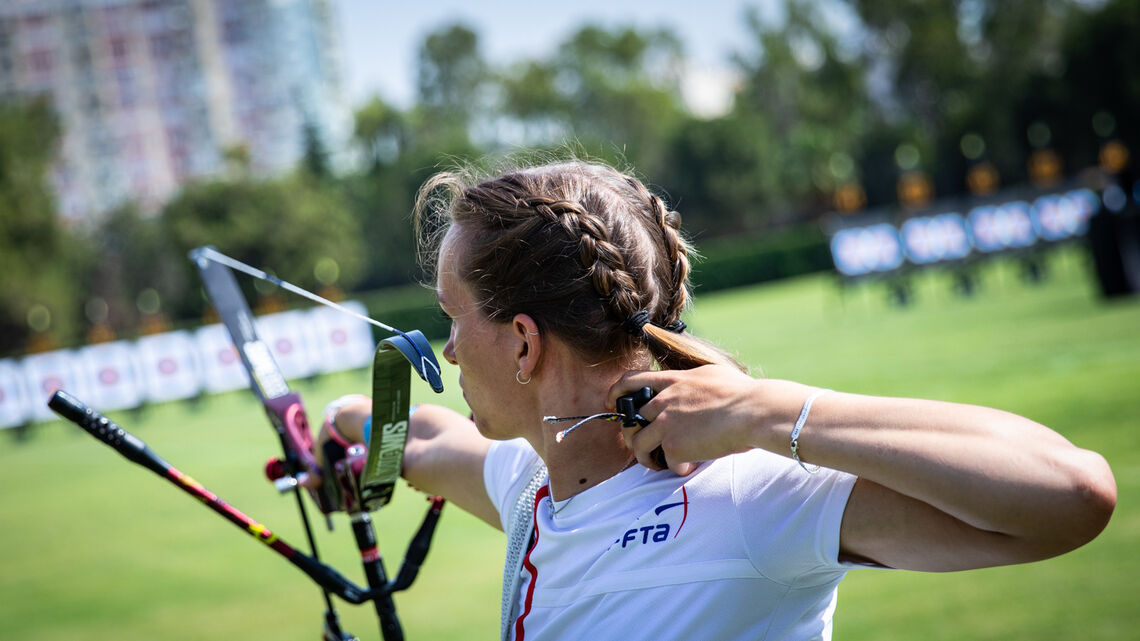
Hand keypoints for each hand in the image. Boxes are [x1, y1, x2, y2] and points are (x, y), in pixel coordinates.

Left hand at [608, 365, 811, 473]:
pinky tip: (690, 466)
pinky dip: (677, 468)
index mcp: (672, 381)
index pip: (630, 381)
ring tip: (660, 463)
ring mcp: (666, 425)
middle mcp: (663, 402)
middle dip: (632, 434)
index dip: (616, 393)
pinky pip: (666, 463)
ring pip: (638, 445)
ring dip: (647, 458)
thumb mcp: (712, 374)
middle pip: (630, 419)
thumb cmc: (743, 393)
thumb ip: (695, 380)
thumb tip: (697, 385)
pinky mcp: (675, 447)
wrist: (753, 411)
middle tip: (642, 445)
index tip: (612, 403)